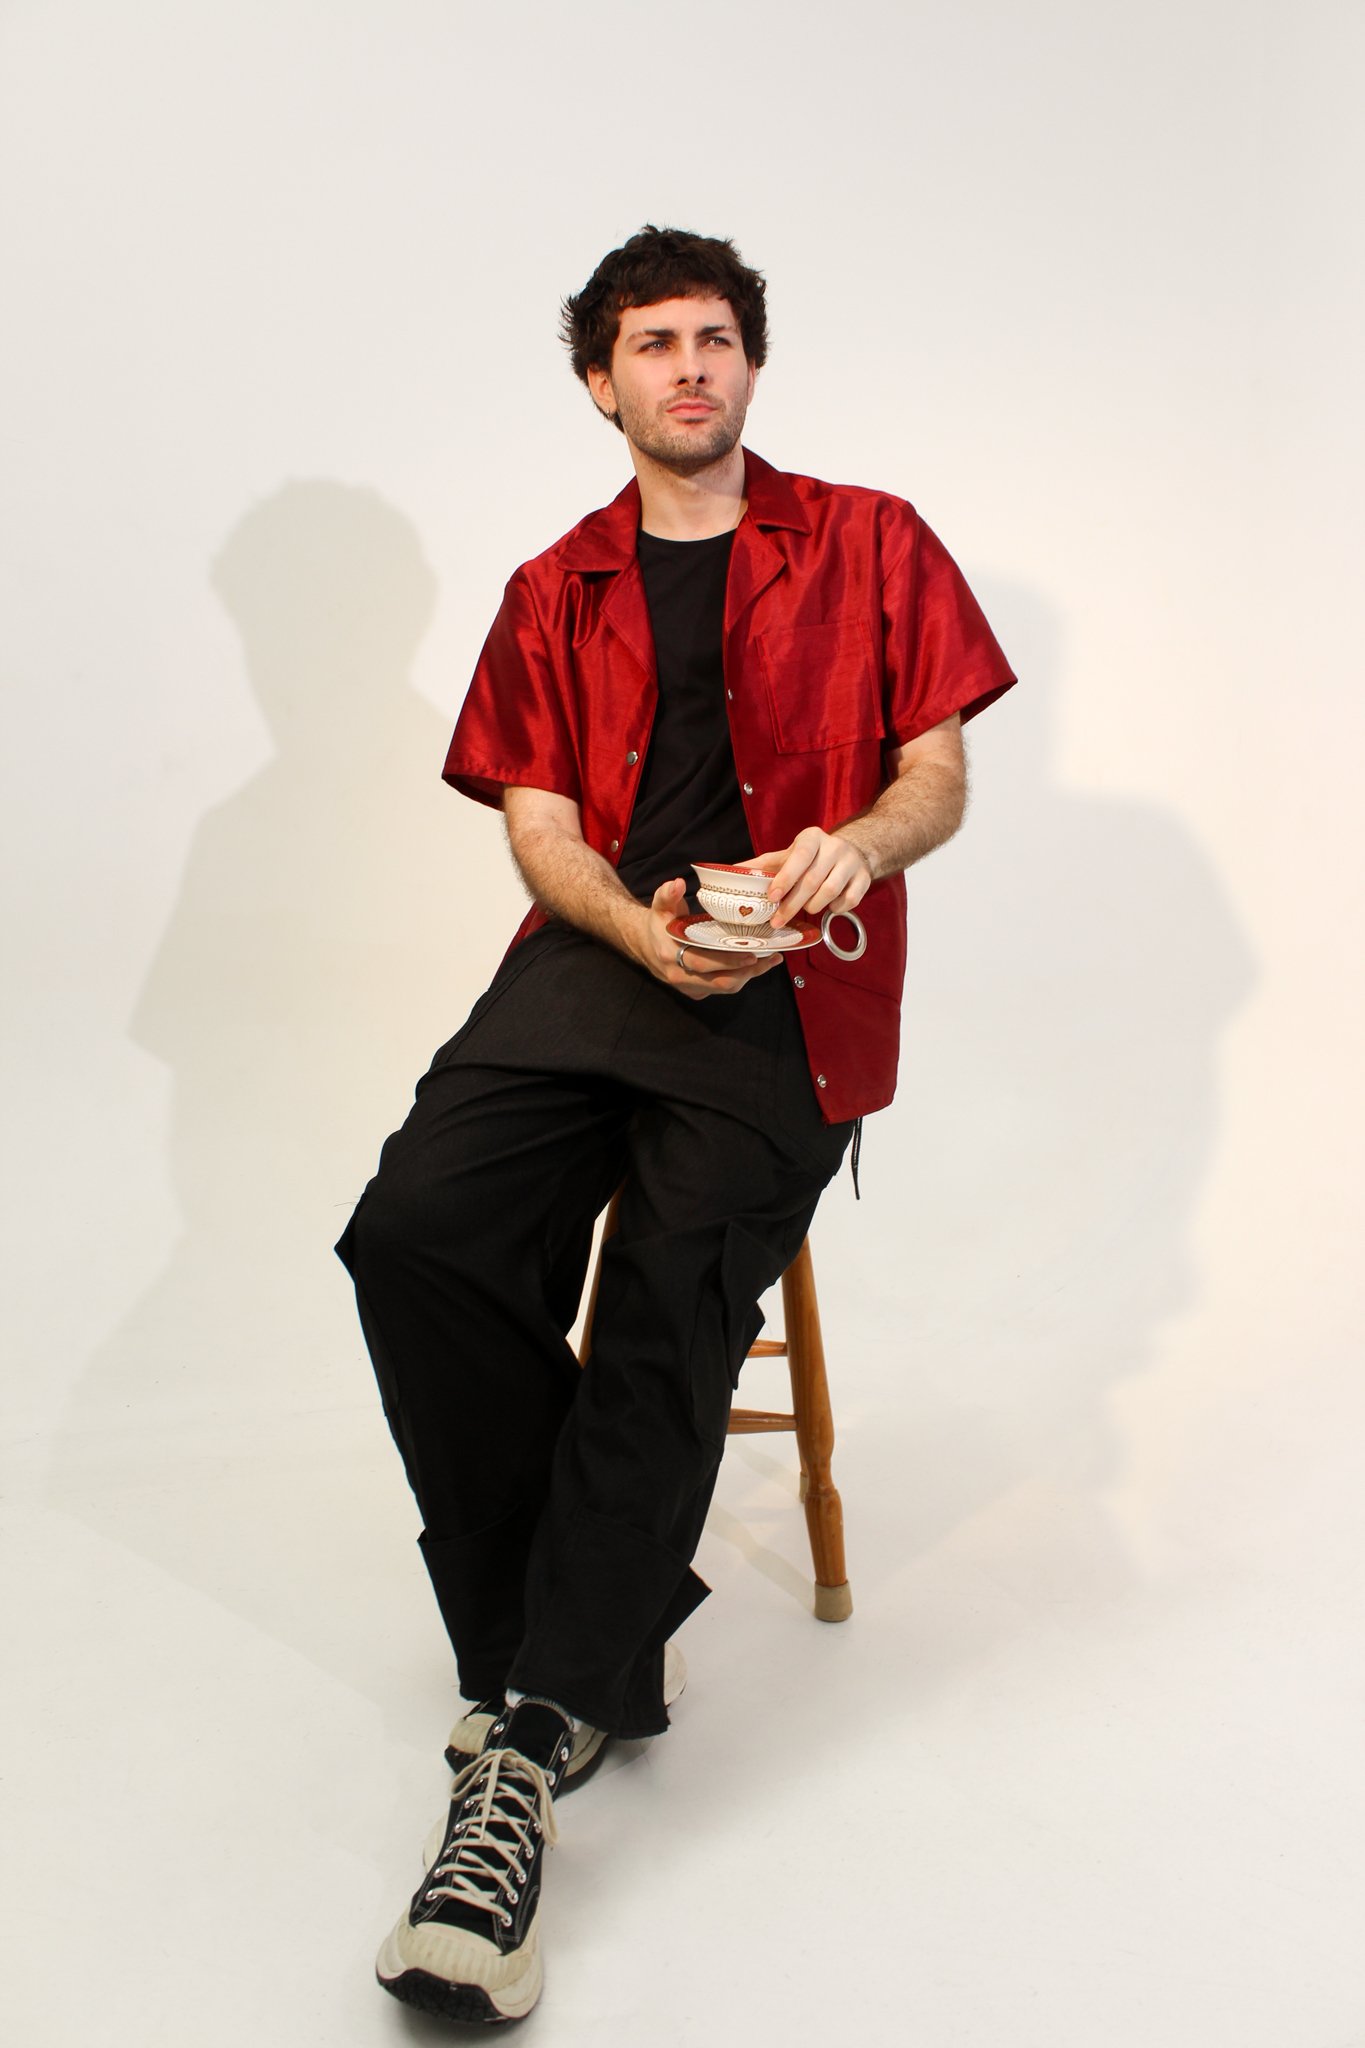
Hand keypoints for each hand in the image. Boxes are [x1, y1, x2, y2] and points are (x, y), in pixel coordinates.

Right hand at [634, 878, 782, 1000]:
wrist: (644, 945)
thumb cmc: (658, 924)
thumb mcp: (660, 906)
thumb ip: (667, 893)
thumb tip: (678, 883)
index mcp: (670, 955)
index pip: (702, 962)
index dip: (728, 961)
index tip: (751, 953)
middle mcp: (680, 976)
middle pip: (720, 981)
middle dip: (748, 971)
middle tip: (770, 957)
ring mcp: (689, 987)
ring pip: (724, 988)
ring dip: (749, 976)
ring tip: (770, 961)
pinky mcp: (697, 992)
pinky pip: (722, 989)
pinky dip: (741, 978)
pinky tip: (756, 965)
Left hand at [749, 829, 872, 928]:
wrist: (851, 853)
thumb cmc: (812, 858)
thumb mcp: (788, 856)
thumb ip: (762, 865)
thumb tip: (731, 872)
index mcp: (812, 838)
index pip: (800, 856)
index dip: (786, 878)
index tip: (772, 897)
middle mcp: (834, 847)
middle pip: (813, 880)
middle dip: (793, 905)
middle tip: (778, 921)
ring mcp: (852, 862)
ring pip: (831, 891)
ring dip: (813, 906)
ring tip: (806, 909)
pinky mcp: (865, 878)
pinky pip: (850, 900)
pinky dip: (836, 909)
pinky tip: (828, 908)